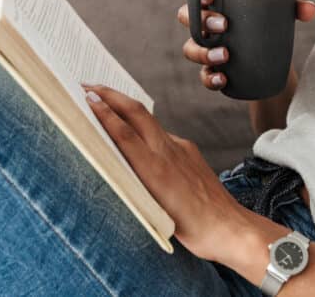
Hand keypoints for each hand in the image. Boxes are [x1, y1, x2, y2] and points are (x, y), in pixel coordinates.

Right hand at [80, 83, 251, 262]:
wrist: (227, 227)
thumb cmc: (190, 228)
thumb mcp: (152, 210)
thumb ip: (134, 183)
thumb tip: (117, 161)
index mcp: (156, 170)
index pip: (124, 133)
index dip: (103, 113)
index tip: (86, 97)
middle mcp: (168, 152)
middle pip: (136, 113)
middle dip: (111, 95)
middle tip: (87, 85)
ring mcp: (181, 148)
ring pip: (148, 120)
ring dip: (125, 107)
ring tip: (105, 100)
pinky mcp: (190, 150)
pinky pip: (161, 133)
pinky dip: (143, 126)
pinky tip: (135, 131)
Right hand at [177, 0, 314, 91]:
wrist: (275, 58)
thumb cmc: (272, 23)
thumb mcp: (284, 13)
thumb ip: (296, 7)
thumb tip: (311, 10)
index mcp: (218, 2)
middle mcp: (206, 24)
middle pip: (189, 18)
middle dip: (202, 21)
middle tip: (224, 25)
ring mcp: (207, 48)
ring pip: (191, 48)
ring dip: (204, 52)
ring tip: (226, 56)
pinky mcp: (214, 70)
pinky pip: (204, 76)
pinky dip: (210, 78)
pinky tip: (222, 79)